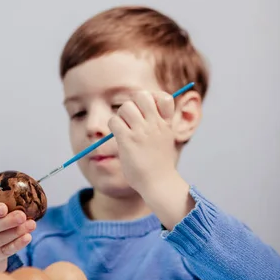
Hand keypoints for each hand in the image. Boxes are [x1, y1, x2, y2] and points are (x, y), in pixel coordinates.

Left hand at [108, 91, 194, 228]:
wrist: (159, 183)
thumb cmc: (160, 164)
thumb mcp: (166, 139)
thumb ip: (158, 124)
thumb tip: (142, 111)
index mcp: (166, 123)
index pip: (165, 97)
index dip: (154, 99)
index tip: (149, 111)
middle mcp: (155, 124)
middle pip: (141, 96)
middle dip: (133, 104)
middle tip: (132, 119)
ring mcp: (141, 131)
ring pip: (125, 107)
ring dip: (121, 116)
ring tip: (124, 130)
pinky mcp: (128, 140)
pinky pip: (114, 121)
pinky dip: (113, 126)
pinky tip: (119, 137)